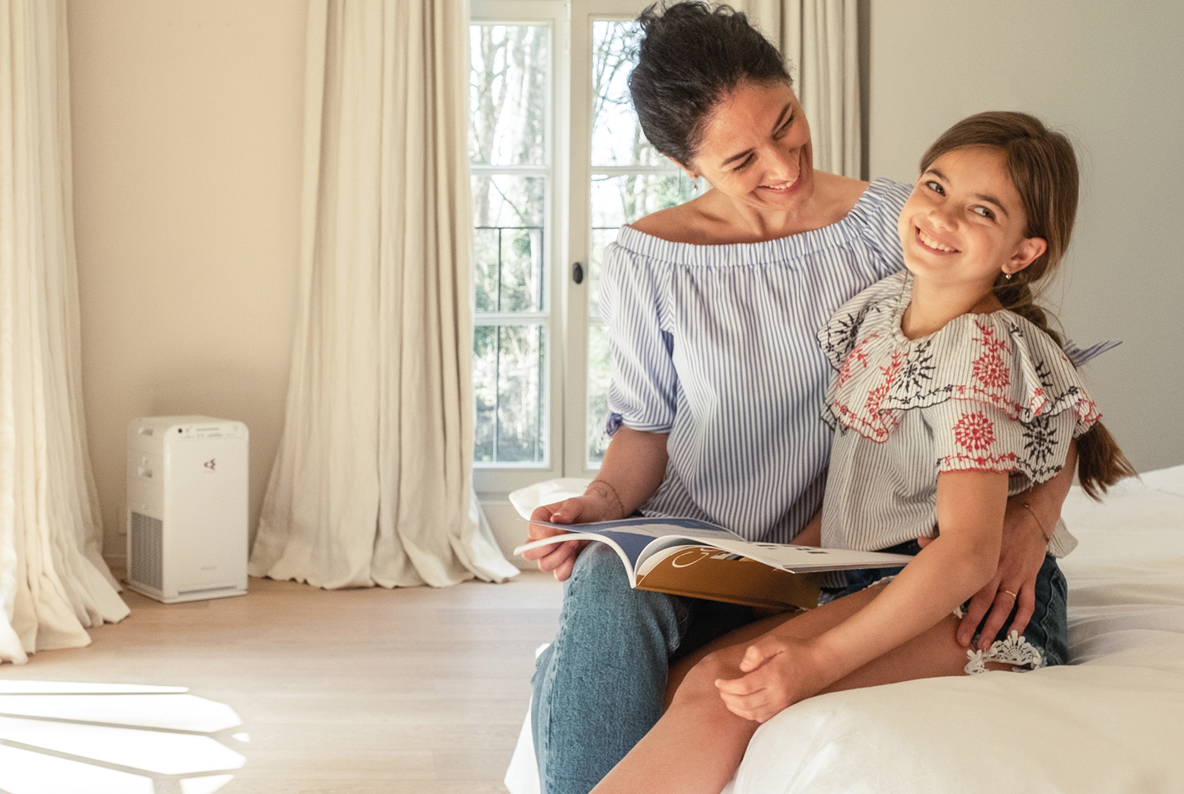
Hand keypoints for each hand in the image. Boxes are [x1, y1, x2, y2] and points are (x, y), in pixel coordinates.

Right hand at [521, 494, 615, 581]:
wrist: (600, 516)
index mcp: (539, 520)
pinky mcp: (564, 564)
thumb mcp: (577, 504)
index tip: (563, 529)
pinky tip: (577, 555)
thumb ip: (567, 510)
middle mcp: (541, 539)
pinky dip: (568, 568)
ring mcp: (551, 554)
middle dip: (549, 548)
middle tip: (569, 539)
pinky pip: (559, 574)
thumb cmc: (584, 508)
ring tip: (576, 543)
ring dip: (561, 557)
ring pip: (544, 565)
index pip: (533, 532)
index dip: (546, 534)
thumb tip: (556, 519)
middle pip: (531, 553)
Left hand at [713, 636, 825, 723]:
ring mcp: (782, 704)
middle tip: (720, 688)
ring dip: (735, 708)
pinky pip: (762, 718)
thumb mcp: (776, 642)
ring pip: (752, 714)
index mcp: (774, 676)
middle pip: (745, 704)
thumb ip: (756, 651)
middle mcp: (778, 694)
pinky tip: (742, 704)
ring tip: (727, 696)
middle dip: (727, 698)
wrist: (822, 663)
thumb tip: (742, 668)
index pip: (743, 687)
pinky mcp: (785, 709)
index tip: (718, 681)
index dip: (727, 686)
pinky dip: (748, 714)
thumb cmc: (797, 650)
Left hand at [920, 501, 1045, 649]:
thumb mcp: (973, 526)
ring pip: (1006, 607)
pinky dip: (1022, 620)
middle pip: (985, 602)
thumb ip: (948, 537)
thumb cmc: (999, 519)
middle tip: (964, 641)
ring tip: (987, 644)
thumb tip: (921, 541)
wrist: (1031, 512)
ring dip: (996, 628)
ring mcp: (1016, 576)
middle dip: (974, 624)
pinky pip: (1027, 603)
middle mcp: (999, 570)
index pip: (967, 586)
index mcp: (982, 558)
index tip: (944, 618)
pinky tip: (1014, 634)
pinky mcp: (1029, 578)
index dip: (956, 603)